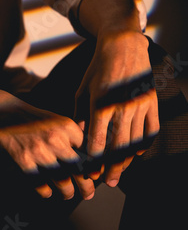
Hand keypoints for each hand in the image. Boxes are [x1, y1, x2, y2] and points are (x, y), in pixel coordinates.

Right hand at [0, 95, 94, 199]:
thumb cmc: (26, 116)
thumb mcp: (52, 118)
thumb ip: (69, 134)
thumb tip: (84, 155)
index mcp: (65, 125)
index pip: (87, 152)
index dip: (92, 165)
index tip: (94, 175)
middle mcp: (55, 138)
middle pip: (78, 168)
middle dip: (85, 184)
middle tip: (88, 193)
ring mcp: (38, 150)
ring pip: (62, 179)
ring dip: (67, 191)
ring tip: (68, 195)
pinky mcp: (23, 160)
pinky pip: (40, 182)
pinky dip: (45, 191)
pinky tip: (47, 192)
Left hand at [74, 31, 159, 186]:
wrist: (123, 47)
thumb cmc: (97, 70)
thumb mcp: (82, 91)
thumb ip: (79, 116)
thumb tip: (78, 138)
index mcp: (100, 105)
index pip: (97, 141)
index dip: (93, 160)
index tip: (89, 172)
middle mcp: (121, 108)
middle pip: (117, 147)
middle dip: (111, 167)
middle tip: (108, 182)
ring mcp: (139, 106)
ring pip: (134, 141)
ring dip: (127, 160)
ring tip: (120, 173)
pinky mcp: (152, 102)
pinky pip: (151, 129)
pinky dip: (144, 143)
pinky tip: (137, 153)